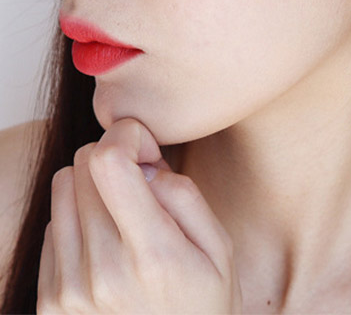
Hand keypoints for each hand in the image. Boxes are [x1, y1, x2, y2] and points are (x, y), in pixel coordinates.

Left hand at [37, 118, 241, 313]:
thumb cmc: (203, 306)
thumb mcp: (219, 249)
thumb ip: (185, 197)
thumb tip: (143, 166)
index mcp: (151, 252)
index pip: (108, 162)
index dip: (126, 134)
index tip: (147, 147)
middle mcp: (100, 270)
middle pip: (82, 166)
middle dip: (116, 157)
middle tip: (143, 180)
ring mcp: (68, 289)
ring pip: (62, 188)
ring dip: (94, 185)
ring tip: (124, 210)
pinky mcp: (50, 300)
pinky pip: (53, 225)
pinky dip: (80, 218)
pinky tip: (107, 241)